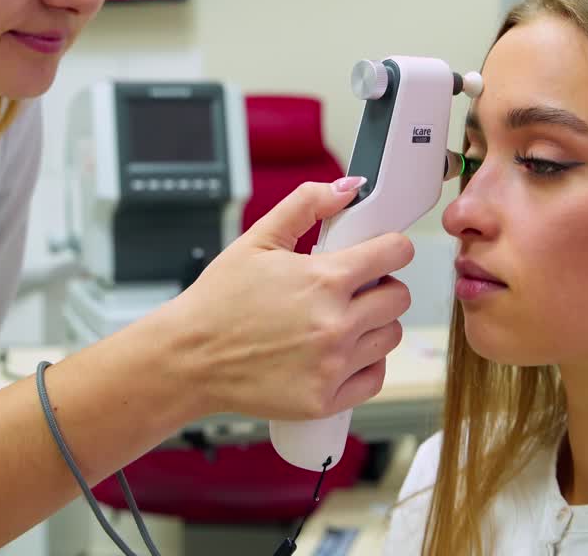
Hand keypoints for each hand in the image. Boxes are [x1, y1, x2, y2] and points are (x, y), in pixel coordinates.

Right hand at [165, 177, 413, 420]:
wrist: (188, 358)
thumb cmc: (218, 301)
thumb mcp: (257, 240)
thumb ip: (306, 205)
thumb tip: (347, 188)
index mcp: (325, 279)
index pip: (395, 254)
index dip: (393, 247)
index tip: (385, 252)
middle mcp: (335, 324)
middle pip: (398, 298)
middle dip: (383, 286)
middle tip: (356, 289)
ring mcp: (332, 365)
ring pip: (390, 337)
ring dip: (375, 325)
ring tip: (344, 321)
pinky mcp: (325, 400)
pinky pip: (375, 378)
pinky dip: (365, 365)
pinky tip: (341, 353)